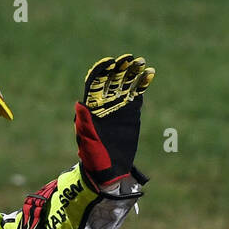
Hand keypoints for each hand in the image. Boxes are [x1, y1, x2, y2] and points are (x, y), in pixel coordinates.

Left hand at [75, 53, 154, 190]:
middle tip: (129, 58)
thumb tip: (79, 104)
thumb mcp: (87, 140)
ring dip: (132, 71)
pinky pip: (137, 94)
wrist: (109, 170)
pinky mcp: (131, 112)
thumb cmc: (93, 157)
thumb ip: (84, 122)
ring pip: (125, 84)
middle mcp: (105, 103)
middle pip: (112, 80)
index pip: (95, 84)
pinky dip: (142, 83)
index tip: (110, 62)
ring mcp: (119, 106)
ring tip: (141, 61)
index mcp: (91, 108)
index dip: (101, 71)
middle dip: (119, 68)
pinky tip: (149, 73)